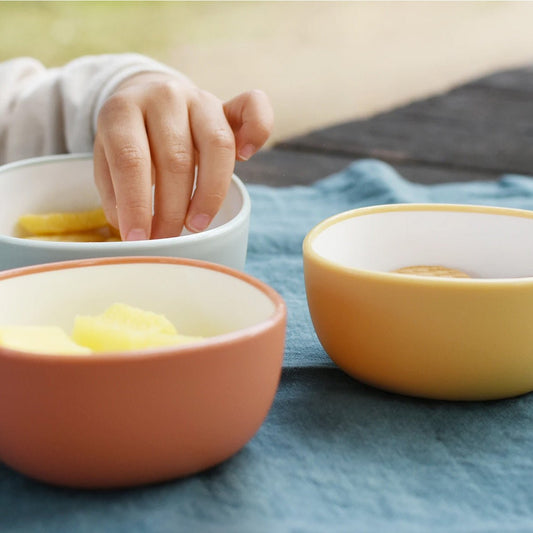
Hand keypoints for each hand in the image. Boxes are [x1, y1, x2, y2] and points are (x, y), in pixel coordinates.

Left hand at [93, 72, 272, 239]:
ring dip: (209, 194)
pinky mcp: (227, 104)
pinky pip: (254, 109)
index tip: (138, 238)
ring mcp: (199, 99)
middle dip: (172, 209)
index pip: (131, 159)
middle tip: (166, 238)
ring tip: (197, 225)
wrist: (148, 99)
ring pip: (217, 145)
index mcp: (123, 110)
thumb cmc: (129, 140)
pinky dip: (257, 132)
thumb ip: (116, 192)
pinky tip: (246, 157)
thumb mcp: (106, 161)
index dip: (136, 204)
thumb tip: (136, 231)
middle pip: (175, 158)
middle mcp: (163, 96)